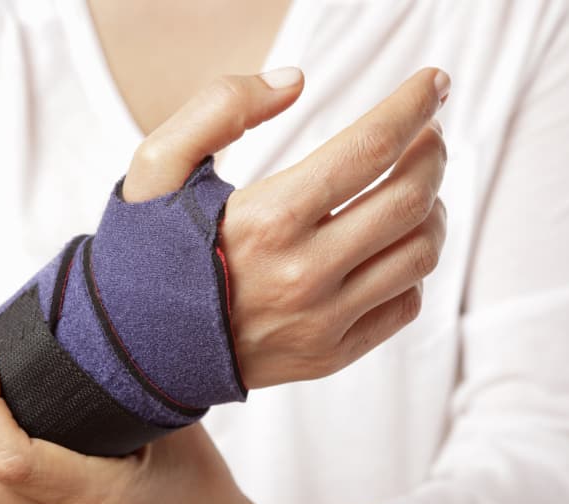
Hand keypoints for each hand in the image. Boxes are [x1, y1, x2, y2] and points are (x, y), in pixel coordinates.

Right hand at [124, 67, 449, 387]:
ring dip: (431, 209)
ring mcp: (322, 322)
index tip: (434, 85)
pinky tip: (387, 247)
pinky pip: (404, 304)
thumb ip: (217, 108)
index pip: (369, 148)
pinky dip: (412, 267)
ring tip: (413, 191)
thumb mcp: (157, 166)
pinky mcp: (329, 355)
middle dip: (431, 153)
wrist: (134, 348)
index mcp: (266, 219)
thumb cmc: (148, 252)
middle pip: (410, 198)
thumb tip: (294, 83)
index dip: (413, 106)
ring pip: (419, 254)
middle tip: (425, 137)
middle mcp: (303, 274)